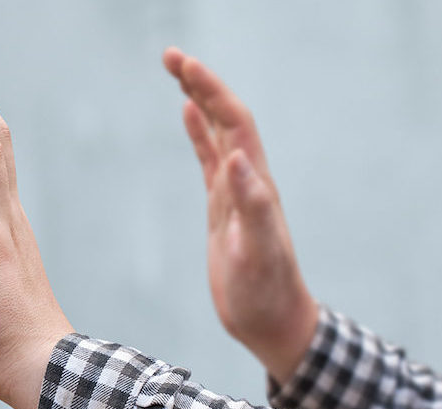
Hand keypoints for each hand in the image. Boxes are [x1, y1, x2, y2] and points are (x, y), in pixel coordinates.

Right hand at [163, 48, 318, 383]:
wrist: (272, 321)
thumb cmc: (265, 292)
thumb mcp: (258, 252)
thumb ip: (252, 204)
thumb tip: (236, 156)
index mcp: (255, 184)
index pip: (233, 123)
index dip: (211, 91)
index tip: (183, 65)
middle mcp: (248, 180)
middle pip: (225, 117)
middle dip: (201, 83)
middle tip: (170, 55)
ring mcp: (235, 192)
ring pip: (217, 133)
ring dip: (199, 99)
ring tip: (177, 71)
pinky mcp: (223, 208)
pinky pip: (209, 159)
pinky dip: (198, 133)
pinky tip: (187, 116)